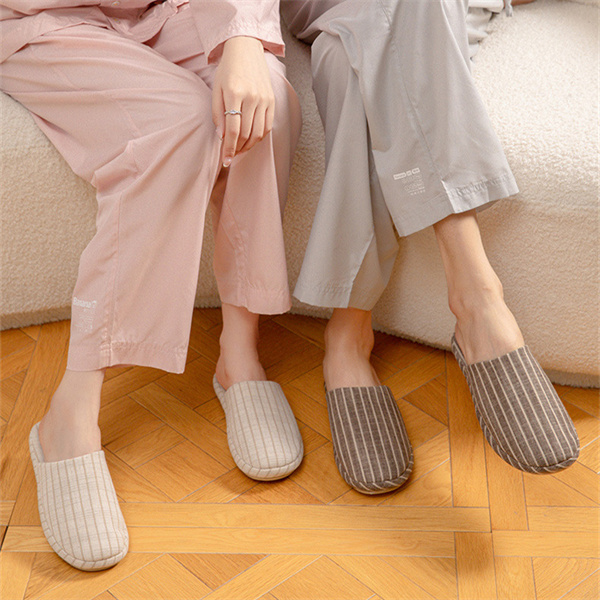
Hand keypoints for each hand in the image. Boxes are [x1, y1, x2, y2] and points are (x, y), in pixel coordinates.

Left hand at [212, 36, 274, 167]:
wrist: (246, 49)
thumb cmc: (227, 69)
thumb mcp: (216, 89)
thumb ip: (217, 113)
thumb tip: (221, 138)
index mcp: (235, 94)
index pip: (232, 130)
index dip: (228, 149)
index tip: (225, 161)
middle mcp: (252, 97)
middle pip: (245, 134)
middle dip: (237, 150)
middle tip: (230, 157)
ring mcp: (264, 99)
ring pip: (258, 133)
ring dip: (248, 146)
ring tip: (239, 150)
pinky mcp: (272, 101)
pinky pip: (267, 126)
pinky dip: (259, 137)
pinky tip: (250, 141)